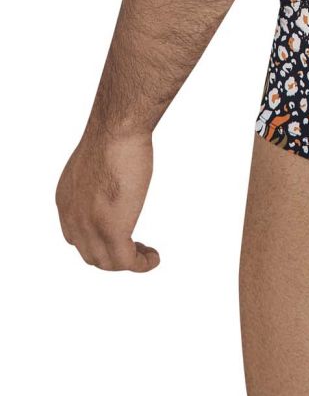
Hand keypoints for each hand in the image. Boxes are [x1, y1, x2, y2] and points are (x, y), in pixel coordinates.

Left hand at [56, 127, 159, 271]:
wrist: (116, 131)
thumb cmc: (112, 135)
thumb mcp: (93, 163)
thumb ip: (96, 180)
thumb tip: (112, 178)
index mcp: (66, 201)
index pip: (77, 237)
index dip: (98, 242)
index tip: (121, 234)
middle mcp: (72, 218)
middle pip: (91, 254)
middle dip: (114, 256)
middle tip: (137, 247)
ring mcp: (90, 226)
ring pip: (108, 262)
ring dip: (129, 262)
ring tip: (147, 255)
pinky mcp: (113, 230)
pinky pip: (127, 261)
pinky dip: (142, 264)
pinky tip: (154, 258)